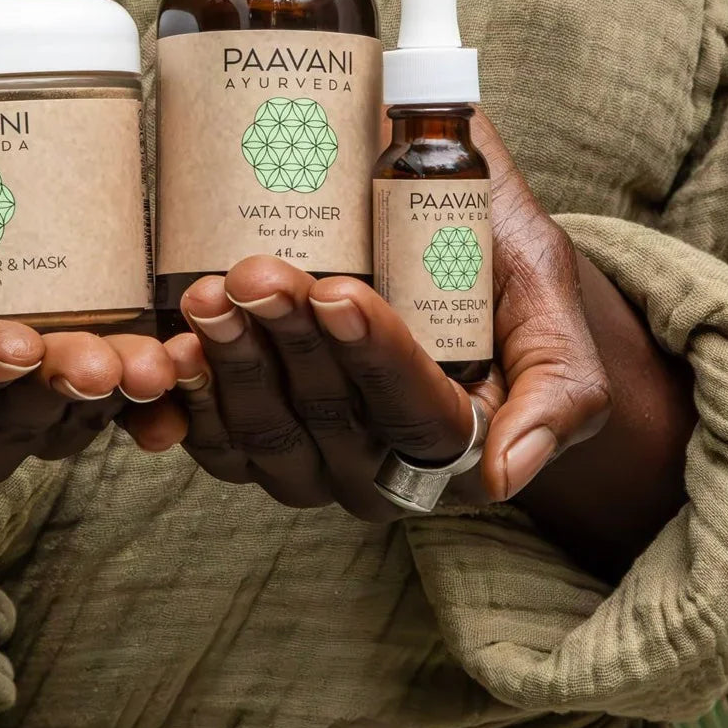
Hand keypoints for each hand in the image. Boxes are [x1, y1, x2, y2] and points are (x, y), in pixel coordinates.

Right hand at [0, 99, 174, 495]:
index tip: (12, 340)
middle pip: (15, 420)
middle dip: (56, 390)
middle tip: (95, 359)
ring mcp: (38, 386)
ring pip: (78, 414)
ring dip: (117, 397)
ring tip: (148, 363)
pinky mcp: (93, 354)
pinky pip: (129, 401)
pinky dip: (159, 401)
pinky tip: (182, 375)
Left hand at [122, 110, 612, 518]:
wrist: (443, 249)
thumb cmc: (501, 269)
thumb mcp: (551, 306)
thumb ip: (558, 388)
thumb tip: (505, 478)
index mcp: (466, 447)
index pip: (419, 414)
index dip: (374, 356)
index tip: (339, 290)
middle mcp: (385, 471)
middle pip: (331, 420)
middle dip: (289, 344)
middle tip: (257, 273)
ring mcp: (313, 462)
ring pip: (266, 433)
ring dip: (231, 365)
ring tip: (210, 294)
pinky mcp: (255, 442)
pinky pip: (217, 442)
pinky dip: (187, 399)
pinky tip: (170, 348)